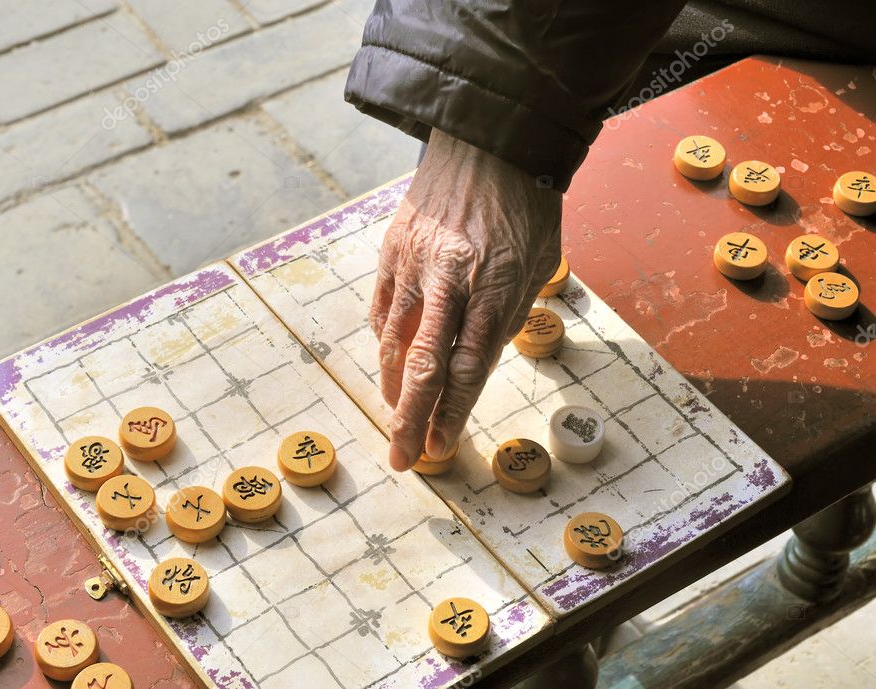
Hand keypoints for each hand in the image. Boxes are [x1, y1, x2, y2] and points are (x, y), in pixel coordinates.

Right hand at [371, 129, 561, 470]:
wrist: (488, 138)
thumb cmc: (525, 204)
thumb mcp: (537, 261)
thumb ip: (508, 314)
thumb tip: (477, 360)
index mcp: (496, 282)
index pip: (470, 365)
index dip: (453, 412)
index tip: (442, 445)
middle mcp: (451, 277)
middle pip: (423, 365)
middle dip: (411, 419)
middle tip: (402, 458)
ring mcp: (415, 262)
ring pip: (394, 341)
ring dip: (392, 388)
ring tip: (395, 419)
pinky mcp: (392, 249)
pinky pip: (382, 308)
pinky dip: (383, 344)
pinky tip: (387, 366)